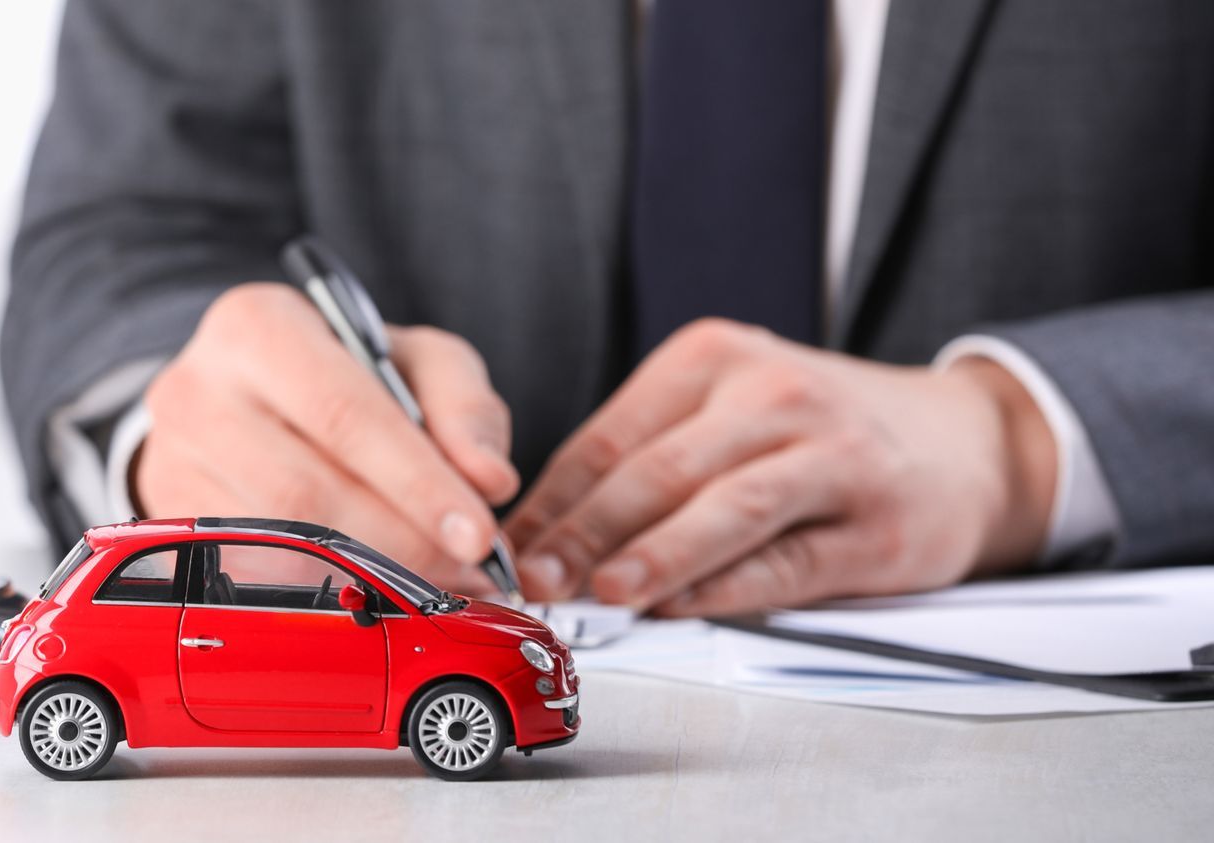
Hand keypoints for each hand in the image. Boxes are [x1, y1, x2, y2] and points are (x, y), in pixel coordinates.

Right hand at [134, 283, 518, 592]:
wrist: (241, 394)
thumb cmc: (340, 374)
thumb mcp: (411, 360)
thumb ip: (464, 406)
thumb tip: (490, 481)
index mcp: (257, 327)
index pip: (343, 414)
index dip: (418, 482)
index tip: (479, 533)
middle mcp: (196, 391)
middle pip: (306, 492)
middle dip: (401, 541)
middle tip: (467, 569)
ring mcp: (171, 462)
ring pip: (278, 546)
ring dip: (369, 574)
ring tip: (434, 579)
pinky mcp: (170, 521)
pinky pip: (254, 577)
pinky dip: (326, 590)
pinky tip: (374, 585)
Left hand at [504, 319, 1056, 615]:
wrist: (966, 442)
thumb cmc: (820, 431)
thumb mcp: (728, 410)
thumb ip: (643, 460)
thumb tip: (545, 533)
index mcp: (714, 359)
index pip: (609, 436)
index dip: (551, 500)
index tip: (506, 548)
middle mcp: (773, 394)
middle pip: (658, 470)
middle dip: (585, 532)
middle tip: (538, 579)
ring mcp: (832, 455)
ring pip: (725, 509)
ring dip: (656, 556)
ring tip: (604, 593)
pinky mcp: (877, 524)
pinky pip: (789, 560)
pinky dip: (730, 588)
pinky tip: (685, 608)